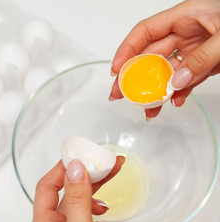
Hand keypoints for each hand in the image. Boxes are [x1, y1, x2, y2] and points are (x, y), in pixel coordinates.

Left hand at [31, 156, 124, 221]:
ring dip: (95, 196)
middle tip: (107, 163)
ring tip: (109, 184)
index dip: (64, 167)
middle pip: (68, 193)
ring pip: (79, 208)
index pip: (48, 185)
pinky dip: (97, 217)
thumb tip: (75, 168)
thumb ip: (77, 201)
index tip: (83, 156)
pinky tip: (103, 220)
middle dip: (88, 176)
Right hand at [109, 0, 219, 119]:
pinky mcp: (204, 63)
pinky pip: (185, 79)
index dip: (126, 50)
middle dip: (133, 75)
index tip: (117, 70)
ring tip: (147, 107)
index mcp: (185, 16)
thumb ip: (201, 59)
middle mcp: (185, 32)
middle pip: (150, 54)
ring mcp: (194, 49)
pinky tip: (174, 102)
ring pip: (165, 71)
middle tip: (121, 94)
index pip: (145, 32)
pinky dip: (179, 92)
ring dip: (155, 90)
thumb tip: (177, 81)